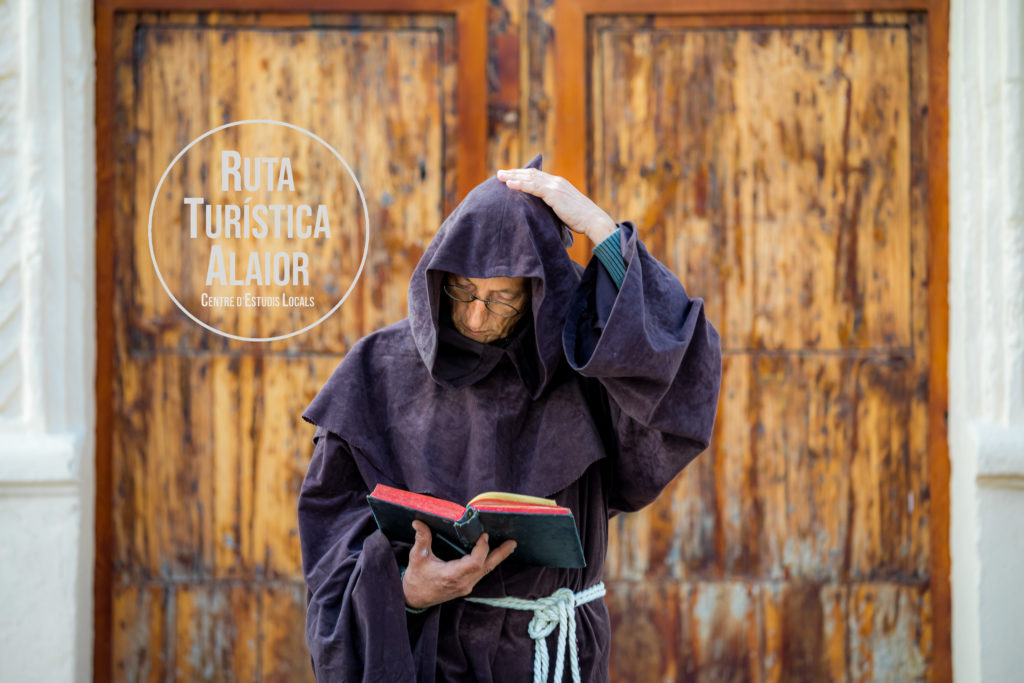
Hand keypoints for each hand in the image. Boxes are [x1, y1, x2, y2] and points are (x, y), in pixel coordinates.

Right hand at [402, 520, 516, 608]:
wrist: (414, 599)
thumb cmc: (416, 579)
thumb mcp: (417, 558)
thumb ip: (422, 539)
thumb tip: (418, 522)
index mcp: (452, 576)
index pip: (475, 563)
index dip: (482, 549)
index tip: (483, 536)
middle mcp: (463, 583)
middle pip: (487, 567)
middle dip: (500, 554)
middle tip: (512, 542)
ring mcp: (466, 586)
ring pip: (486, 571)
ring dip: (497, 557)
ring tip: (509, 545)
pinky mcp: (466, 587)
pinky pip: (481, 573)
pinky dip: (488, 562)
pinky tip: (494, 554)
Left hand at [497, 168, 616, 243]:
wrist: (593, 220)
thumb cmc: (580, 219)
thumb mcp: (564, 209)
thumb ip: (553, 206)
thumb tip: (542, 212)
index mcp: (558, 184)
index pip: (537, 176)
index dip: (522, 175)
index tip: (510, 176)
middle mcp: (556, 181)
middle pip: (531, 173)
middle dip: (514, 172)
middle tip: (499, 173)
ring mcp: (555, 186)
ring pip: (530, 178)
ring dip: (513, 176)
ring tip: (499, 176)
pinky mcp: (553, 194)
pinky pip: (533, 187)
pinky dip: (520, 184)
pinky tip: (509, 184)